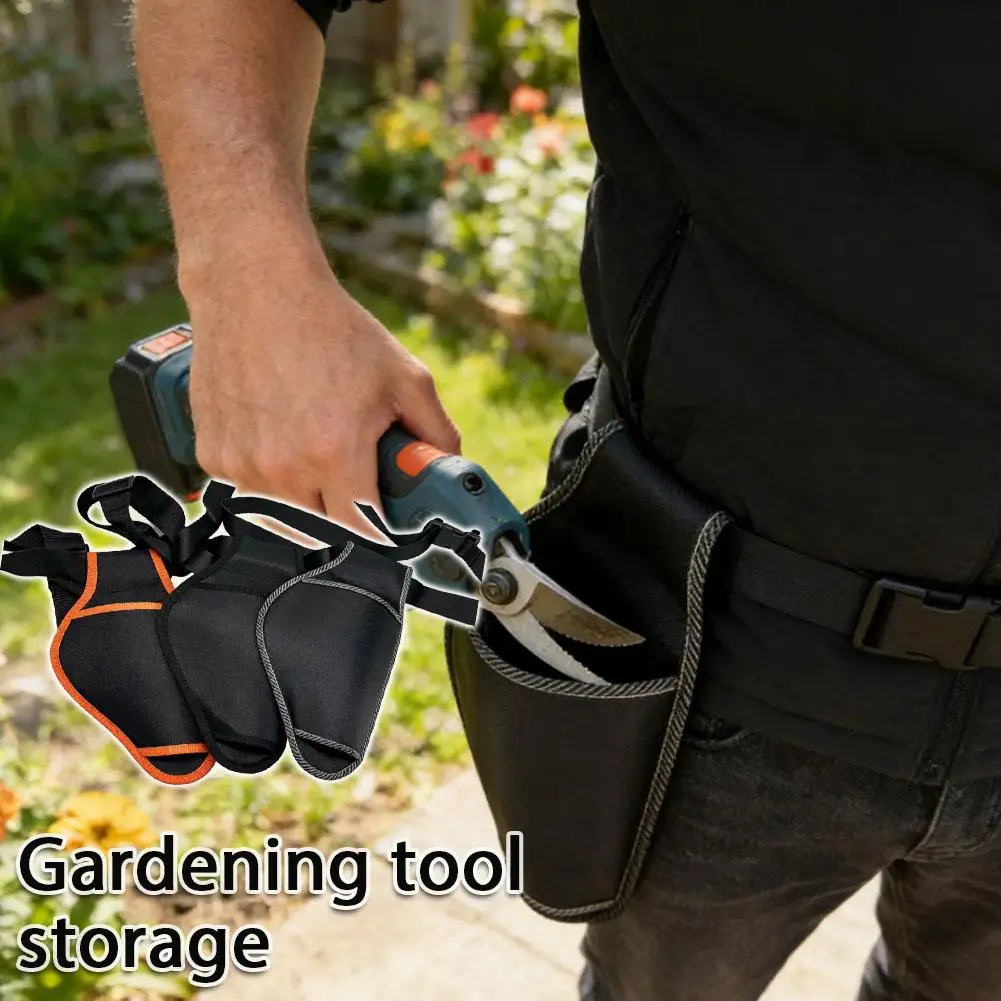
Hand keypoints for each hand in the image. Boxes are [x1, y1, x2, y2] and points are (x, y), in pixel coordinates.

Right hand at [181, 236, 459, 530]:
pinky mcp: (211, 454)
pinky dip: (263, 473)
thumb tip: (449, 469)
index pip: (363, 530)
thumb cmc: (332, 329)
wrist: (255, 286)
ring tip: (310, 444)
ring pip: (280, 512)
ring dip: (301, 494)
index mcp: (335, 453)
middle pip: (321, 528)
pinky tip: (274, 432)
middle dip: (341, 510)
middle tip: (350, 475)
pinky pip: (245, 487)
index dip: (380, 529)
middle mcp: (283, 468)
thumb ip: (435, 431)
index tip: (385, 519)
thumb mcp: (403, 376)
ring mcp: (242, 464)